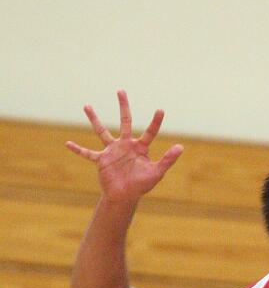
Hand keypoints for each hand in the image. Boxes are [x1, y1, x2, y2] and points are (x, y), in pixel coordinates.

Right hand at [66, 90, 182, 202]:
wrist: (125, 197)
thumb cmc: (141, 185)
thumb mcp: (156, 172)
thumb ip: (168, 160)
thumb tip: (180, 147)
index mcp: (140, 148)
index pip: (150, 132)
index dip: (156, 122)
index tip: (161, 109)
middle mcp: (126, 145)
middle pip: (125, 121)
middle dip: (123, 106)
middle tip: (121, 90)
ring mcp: (112, 151)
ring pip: (102, 131)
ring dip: (94, 119)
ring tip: (86, 106)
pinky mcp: (102, 160)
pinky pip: (88, 153)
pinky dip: (78, 150)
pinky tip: (67, 144)